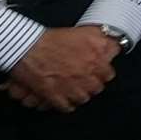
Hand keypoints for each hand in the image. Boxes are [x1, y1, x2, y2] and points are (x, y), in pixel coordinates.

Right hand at [1, 26, 119, 112]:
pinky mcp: (58, 97)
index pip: (109, 73)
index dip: (102, 71)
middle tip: (82, 78)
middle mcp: (88, 73)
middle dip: (91, 83)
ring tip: (71, 87)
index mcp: (97, 57)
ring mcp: (74, 87)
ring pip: (84, 98)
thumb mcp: (84, 33)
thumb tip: (112, 45)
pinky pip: (68, 107)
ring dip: (78, 93)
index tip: (97, 70)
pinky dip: (65, 103)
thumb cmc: (51, 39)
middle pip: (97, 87)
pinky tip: (62, 97)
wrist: (28, 48)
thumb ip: (101, 40)